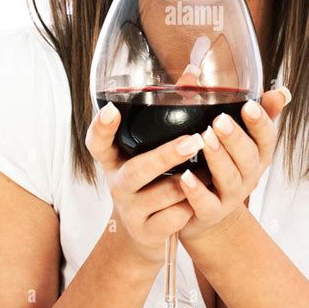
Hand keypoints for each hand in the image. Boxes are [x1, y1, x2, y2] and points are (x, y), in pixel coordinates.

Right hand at [84, 106, 208, 267]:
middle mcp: (117, 184)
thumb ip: (168, 115)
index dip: (101, 128)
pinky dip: (190, 209)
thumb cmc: (152, 182)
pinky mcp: (146, 233)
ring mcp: (130, 211)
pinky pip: (173, 219)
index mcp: (115, 160)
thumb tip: (191, 72)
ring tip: (211, 171)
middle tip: (195, 141)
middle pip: (135, 171)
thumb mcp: (152, 152)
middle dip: (166, 156)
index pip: (97, 143)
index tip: (111, 110)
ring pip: (162, 196)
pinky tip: (200, 200)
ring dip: (190, 183)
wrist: (148, 235)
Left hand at [178, 87, 290, 242]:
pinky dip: (197, 191)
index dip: (261, 122)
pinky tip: (185, 177)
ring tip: (204, 140)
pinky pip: (206, 204)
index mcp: (256, 153)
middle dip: (236, 138)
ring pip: (230, 179)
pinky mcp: (211, 213)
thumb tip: (198, 72)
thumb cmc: (215, 165)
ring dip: (218, 158)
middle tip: (220, 120)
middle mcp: (249, 175)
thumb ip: (220, 105)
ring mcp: (230, 196)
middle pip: (250, 157)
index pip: (267, 137)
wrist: (203, 212)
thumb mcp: (222, 134)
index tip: (249, 105)